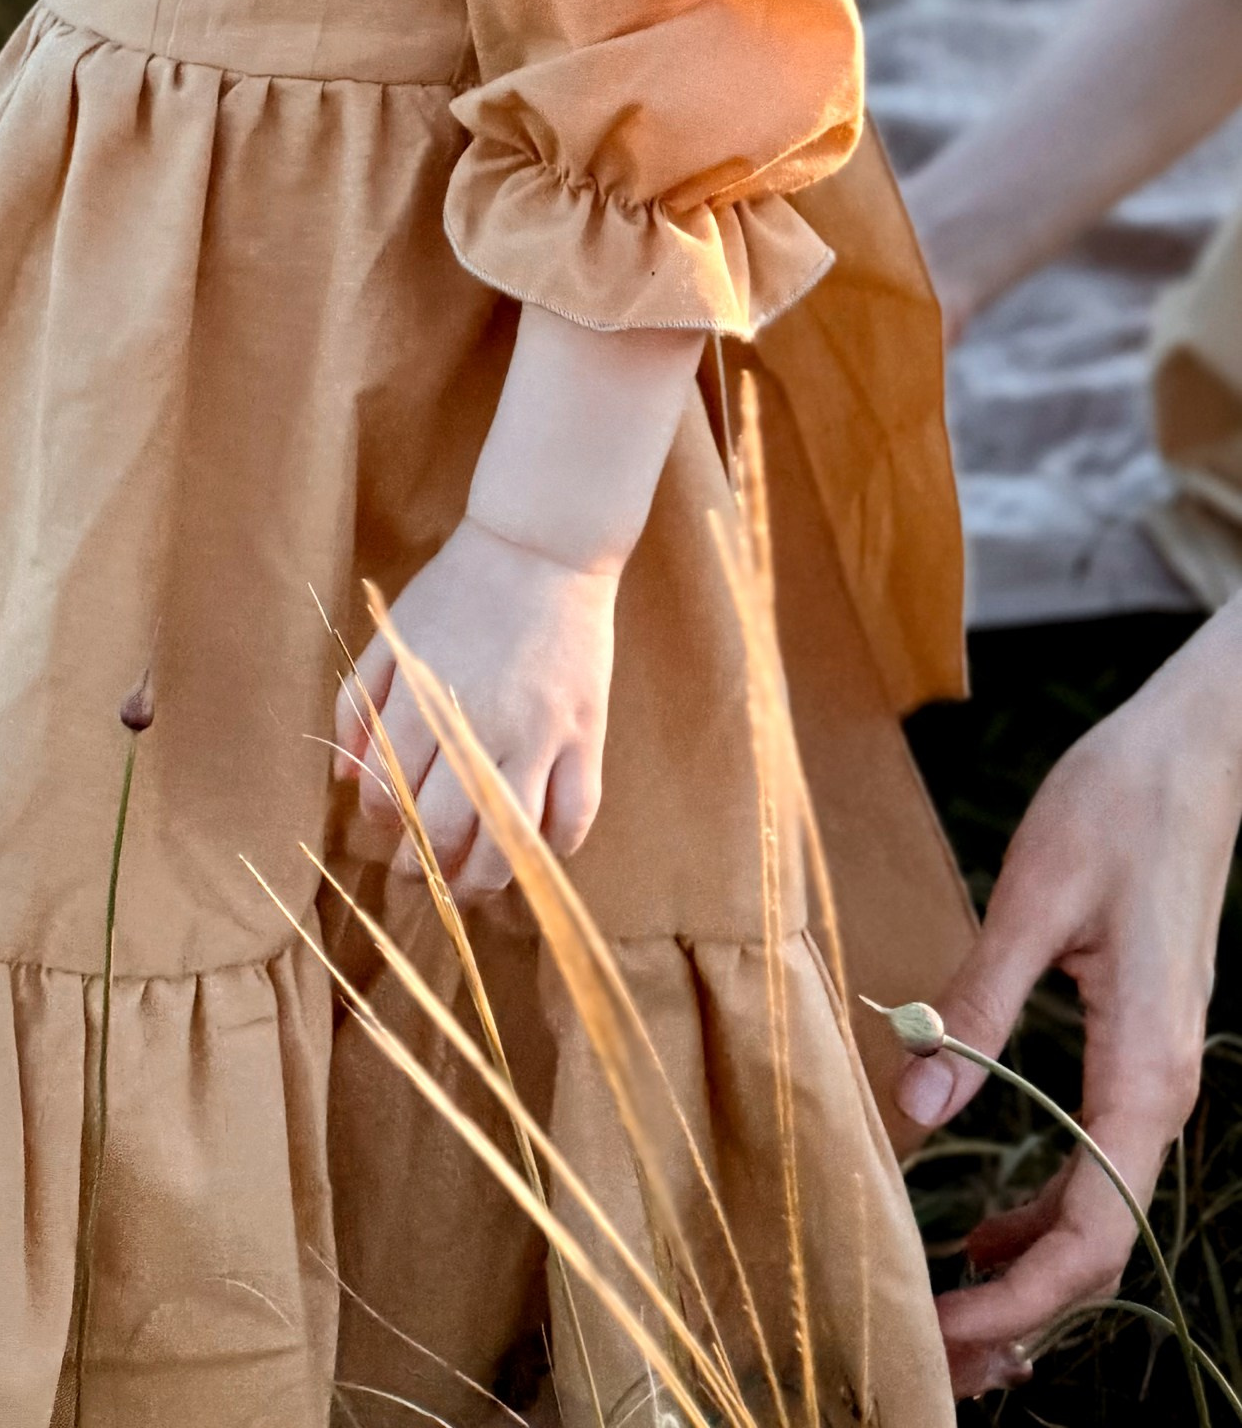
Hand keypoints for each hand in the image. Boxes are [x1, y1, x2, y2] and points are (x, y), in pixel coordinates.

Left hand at [331, 514, 616, 903]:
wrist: (540, 548)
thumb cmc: (459, 589)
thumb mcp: (394, 636)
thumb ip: (360, 703)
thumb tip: (344, 777)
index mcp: (424, 699)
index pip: (391, 791)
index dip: (382, 818)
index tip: (387, 824)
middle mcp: (480, 725)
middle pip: (447, 829)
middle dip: (426, 867)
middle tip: (421, 876)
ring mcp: (540, 735)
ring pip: (511, 838)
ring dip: (485, 879)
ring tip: (471, 887)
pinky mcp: (586, 733)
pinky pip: (577, 813)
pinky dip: (557, 845)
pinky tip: (536, 850)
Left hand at [898, 603, 1241, 1395]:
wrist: (1191, 753)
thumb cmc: (1118, 804)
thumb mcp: (1035, 894)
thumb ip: (979, 1003)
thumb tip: (917, 1102)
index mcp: (1145, 1070)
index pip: (1092, 1231)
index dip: (1019, 1298)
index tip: (944, 1329)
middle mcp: (1163, 1095)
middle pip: (1100, 1248)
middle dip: (1020, 1314)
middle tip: (930, 1355)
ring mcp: (1156, 1081)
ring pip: (1100, 1216)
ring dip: (1028, 1274)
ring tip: (944, 1313)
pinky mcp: (1137, 1057)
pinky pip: (1096, 1168)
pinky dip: (1042, 1214)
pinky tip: (979, 1229)